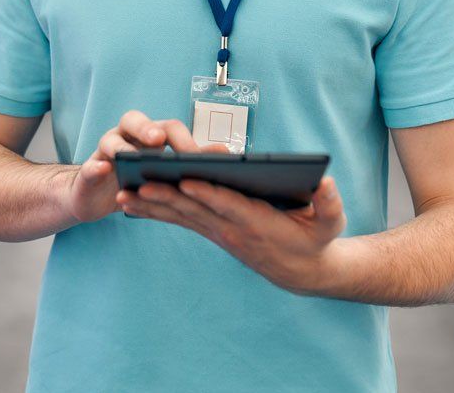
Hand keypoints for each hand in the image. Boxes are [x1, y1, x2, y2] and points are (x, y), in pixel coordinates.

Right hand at [65, 110, 214, 223]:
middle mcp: (126, 137)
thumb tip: (226, 154)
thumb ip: (190, 162)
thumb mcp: (164, 174)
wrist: (97, 198)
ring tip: (129, 155)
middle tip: (159, 140)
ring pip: (110, 140)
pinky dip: (95, 167)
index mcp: (149, 136)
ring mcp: (105, 152)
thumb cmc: (137, 182)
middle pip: (135, 121)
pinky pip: (90, 166)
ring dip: (121, 146)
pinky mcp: (89, 172)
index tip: (198, 156)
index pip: (167, 127)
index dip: (183, 139)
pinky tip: (101, 170)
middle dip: (148, 129)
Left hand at [116, 175, 347, 294]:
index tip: (186, 181)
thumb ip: (329, 203)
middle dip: (165, 197)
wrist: (303, 272)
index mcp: (258, 221)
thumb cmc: (316, 239)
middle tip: (137, 185)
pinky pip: (181, 220)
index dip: (207, 193)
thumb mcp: (331, 223)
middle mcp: (233, 229)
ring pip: (181, 216)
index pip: (228, 205)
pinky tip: (134, 204)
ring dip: (152, 206)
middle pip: (195, 210)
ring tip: (123, 195)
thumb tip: (325, 181)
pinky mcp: (214, 233)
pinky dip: (157, 212)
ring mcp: (220, 233)